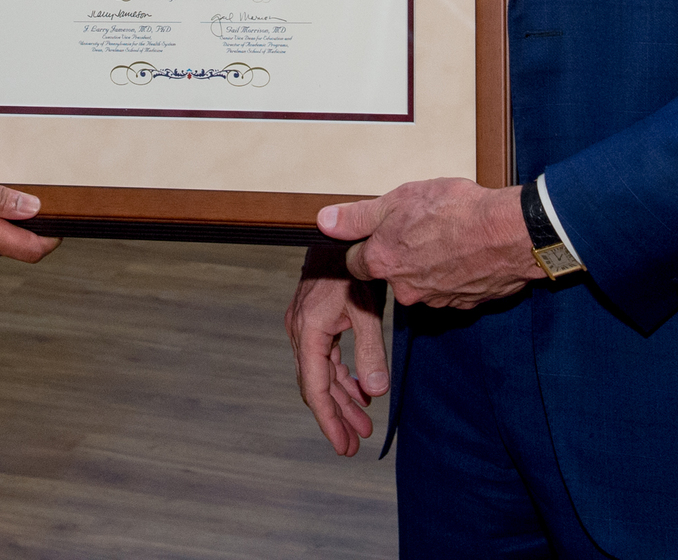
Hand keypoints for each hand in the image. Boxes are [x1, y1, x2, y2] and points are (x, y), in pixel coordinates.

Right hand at [287, 245, 389, 455]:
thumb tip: (377, 389)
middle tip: (352, 445)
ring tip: (361, 423)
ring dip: (341, 398)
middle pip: (316, 385)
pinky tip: (359, 390)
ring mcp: (305, 325)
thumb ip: (371, 351)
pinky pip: (325, 358)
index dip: (329, 419)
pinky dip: (341, 377)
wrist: (340, 234)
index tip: (343, 444)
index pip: (315, 387)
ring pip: (321, 373)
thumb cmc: (351, 267)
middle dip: (336, 416)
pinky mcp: (315, 320)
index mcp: (309, 332)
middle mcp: (300, 331)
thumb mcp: (367, 310)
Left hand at [317, 178, 538, 309]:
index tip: (383, 232)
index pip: (356, 262)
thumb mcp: (399, 199)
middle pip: (391, 273)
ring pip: (422, 281)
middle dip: (402, 253)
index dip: (368, 244)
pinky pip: (451, 288)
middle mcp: (404, 289)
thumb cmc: (456, 210)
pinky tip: (467, 252)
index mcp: (382, 262)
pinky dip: (456, 273)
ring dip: (430, 264)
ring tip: (450, 237)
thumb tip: (324, 221)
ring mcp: (435, 300)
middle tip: (424, 227)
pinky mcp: (463, 303)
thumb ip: (358, 216)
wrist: (508, 233)